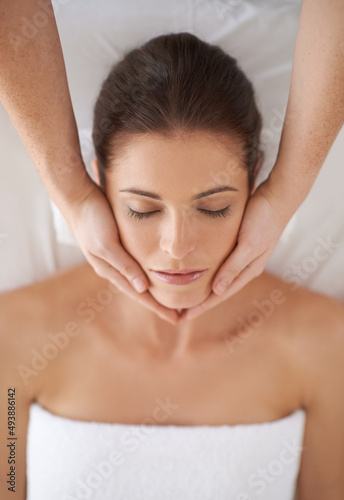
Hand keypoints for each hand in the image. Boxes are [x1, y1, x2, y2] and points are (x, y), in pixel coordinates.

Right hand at [68, 182, 180, 323]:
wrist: (78, 198)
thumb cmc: (92, 220)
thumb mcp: (107, 244)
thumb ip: (124, 265)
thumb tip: (142, 287)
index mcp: (110, 270)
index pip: (138, 295)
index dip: (157, 307)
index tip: (176, 318)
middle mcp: (113, 267)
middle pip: (140, 290)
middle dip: (158, 303)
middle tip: (180, 313)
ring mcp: (116, 256)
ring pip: (140, 278)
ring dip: (155, 289)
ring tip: (172, 297)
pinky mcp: (120, 244)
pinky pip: (138, 263)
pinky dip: (150, 271)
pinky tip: (158, 271)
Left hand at [180, 179, 290, 319]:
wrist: (277, 197)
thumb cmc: (263, 220)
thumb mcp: (248, 244)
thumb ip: (234, 267)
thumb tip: (217, 290)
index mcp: (248, 270)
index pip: (221, 294)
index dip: (203, 306)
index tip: (185, 317)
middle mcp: (245, 266)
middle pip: (219, 290)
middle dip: (201, 302)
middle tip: (180, 313)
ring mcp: (242, 256)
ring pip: (219, 278)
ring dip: (204, 289)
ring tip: (186, 297)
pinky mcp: (238, 244)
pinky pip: (220, 264)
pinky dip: (208, 272)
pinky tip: (199, 272)